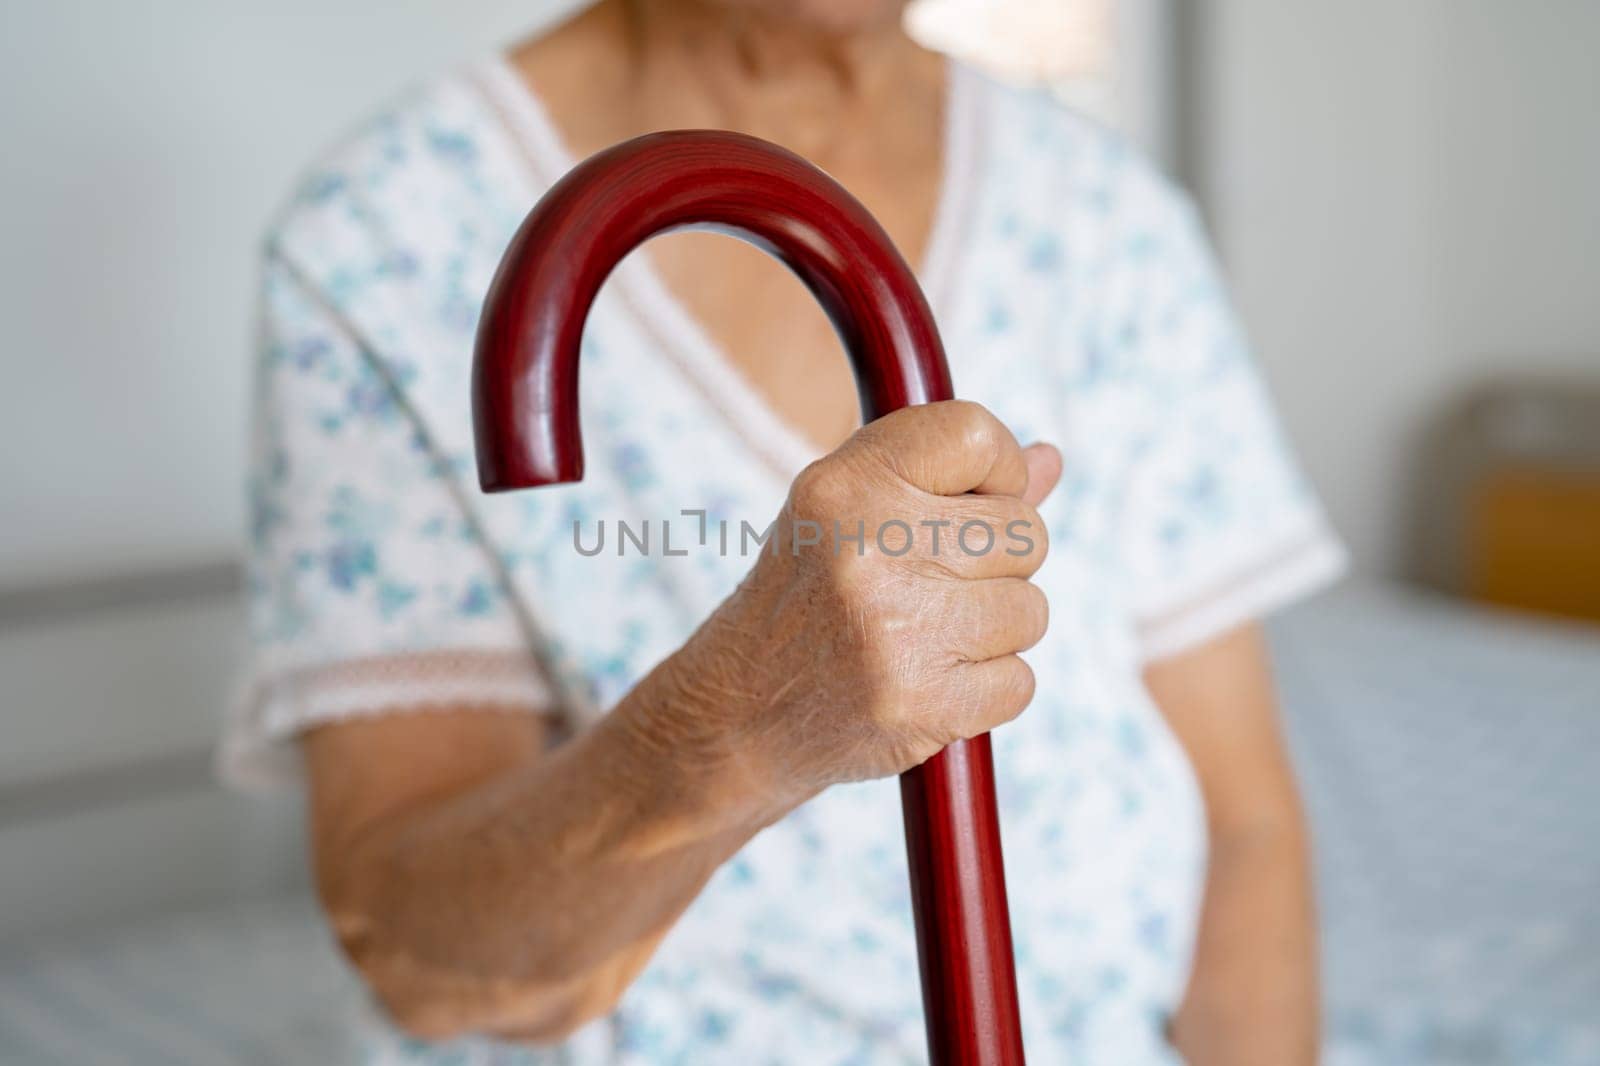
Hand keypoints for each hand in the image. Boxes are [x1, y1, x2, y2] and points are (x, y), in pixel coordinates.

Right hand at [633, 400, 1061, 813]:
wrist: (740, 715)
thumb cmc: (807, 600)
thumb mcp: (848, 515)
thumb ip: (948, 483)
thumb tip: (1050, 460)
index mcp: (845, 485)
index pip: (975, 435)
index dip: (998, 470)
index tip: (973, 501)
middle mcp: (869, 548)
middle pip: (1024, 532)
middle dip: (997, 562)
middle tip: (934, 586)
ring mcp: (897, 630)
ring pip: (1030, 609)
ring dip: (993, 630)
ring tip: (926, 636)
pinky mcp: (922, 703)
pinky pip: (1020, 680)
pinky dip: (987, 689)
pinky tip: (930, 682)